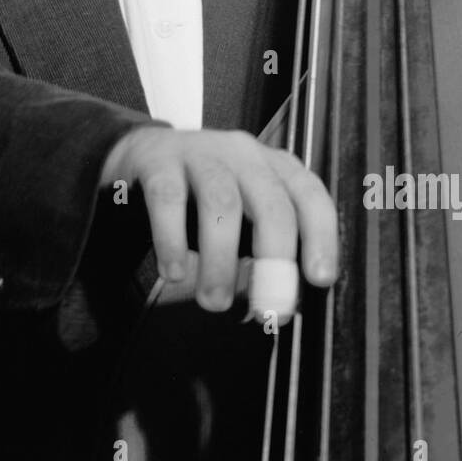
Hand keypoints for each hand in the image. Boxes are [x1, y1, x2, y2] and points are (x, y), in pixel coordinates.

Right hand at [100, 127, 337, 321]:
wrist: (141, 154)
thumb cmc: (199, 193)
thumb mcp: (242, 214)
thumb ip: (263, 250)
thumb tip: (280, 302)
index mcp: (272, 168)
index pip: (309, 197)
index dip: (321, 238)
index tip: (319, 279)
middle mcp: (243, 155)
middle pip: (270, 203)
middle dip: (274, 260)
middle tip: (266, 307)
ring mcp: (200, 152)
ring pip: (221, 202)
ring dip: (221, 259)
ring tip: (214, 299)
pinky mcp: (158, 160)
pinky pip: (168, 198)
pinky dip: (172, 240)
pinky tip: (173, 270)